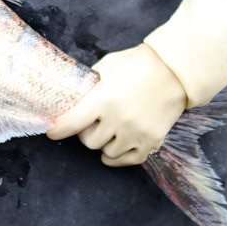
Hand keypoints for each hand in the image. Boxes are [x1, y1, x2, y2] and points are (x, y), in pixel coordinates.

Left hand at [46, 44, 186, 166]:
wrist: (174, 71)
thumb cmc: (137, 64)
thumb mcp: (107, 67)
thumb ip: (90, 86)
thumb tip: (73, 100)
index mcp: (103, 99)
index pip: (71, 123)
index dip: (58, 130)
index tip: (52, 132)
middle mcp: (118, 120)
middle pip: (89, 142)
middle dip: (87, 133)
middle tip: (92, 122)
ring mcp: (136, 133)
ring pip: (107, 153)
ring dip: (105, 144)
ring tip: (110, 130)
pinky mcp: (151, 141)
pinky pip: (128, 161)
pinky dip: (119, 157)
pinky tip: (117, 148)